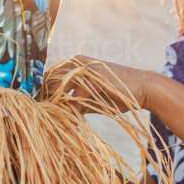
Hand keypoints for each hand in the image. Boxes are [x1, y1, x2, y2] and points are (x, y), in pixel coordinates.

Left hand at [41, 55, 159, 115]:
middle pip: (48, 81)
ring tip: (59, 120)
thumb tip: (56, 114)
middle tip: (45, 117)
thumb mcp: (92, 97)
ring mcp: (84, 67)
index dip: (42, 93)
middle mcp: (76, 61)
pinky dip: (73, 111)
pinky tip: (76, 121)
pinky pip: (74, 96)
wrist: (143, 88)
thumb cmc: (118, 94)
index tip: (40, 110)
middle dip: (46, 100)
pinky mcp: (93, 75)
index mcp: (74, 63)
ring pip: (58, 88)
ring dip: (57, 106)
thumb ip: (75, 101)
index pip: (48, 76)